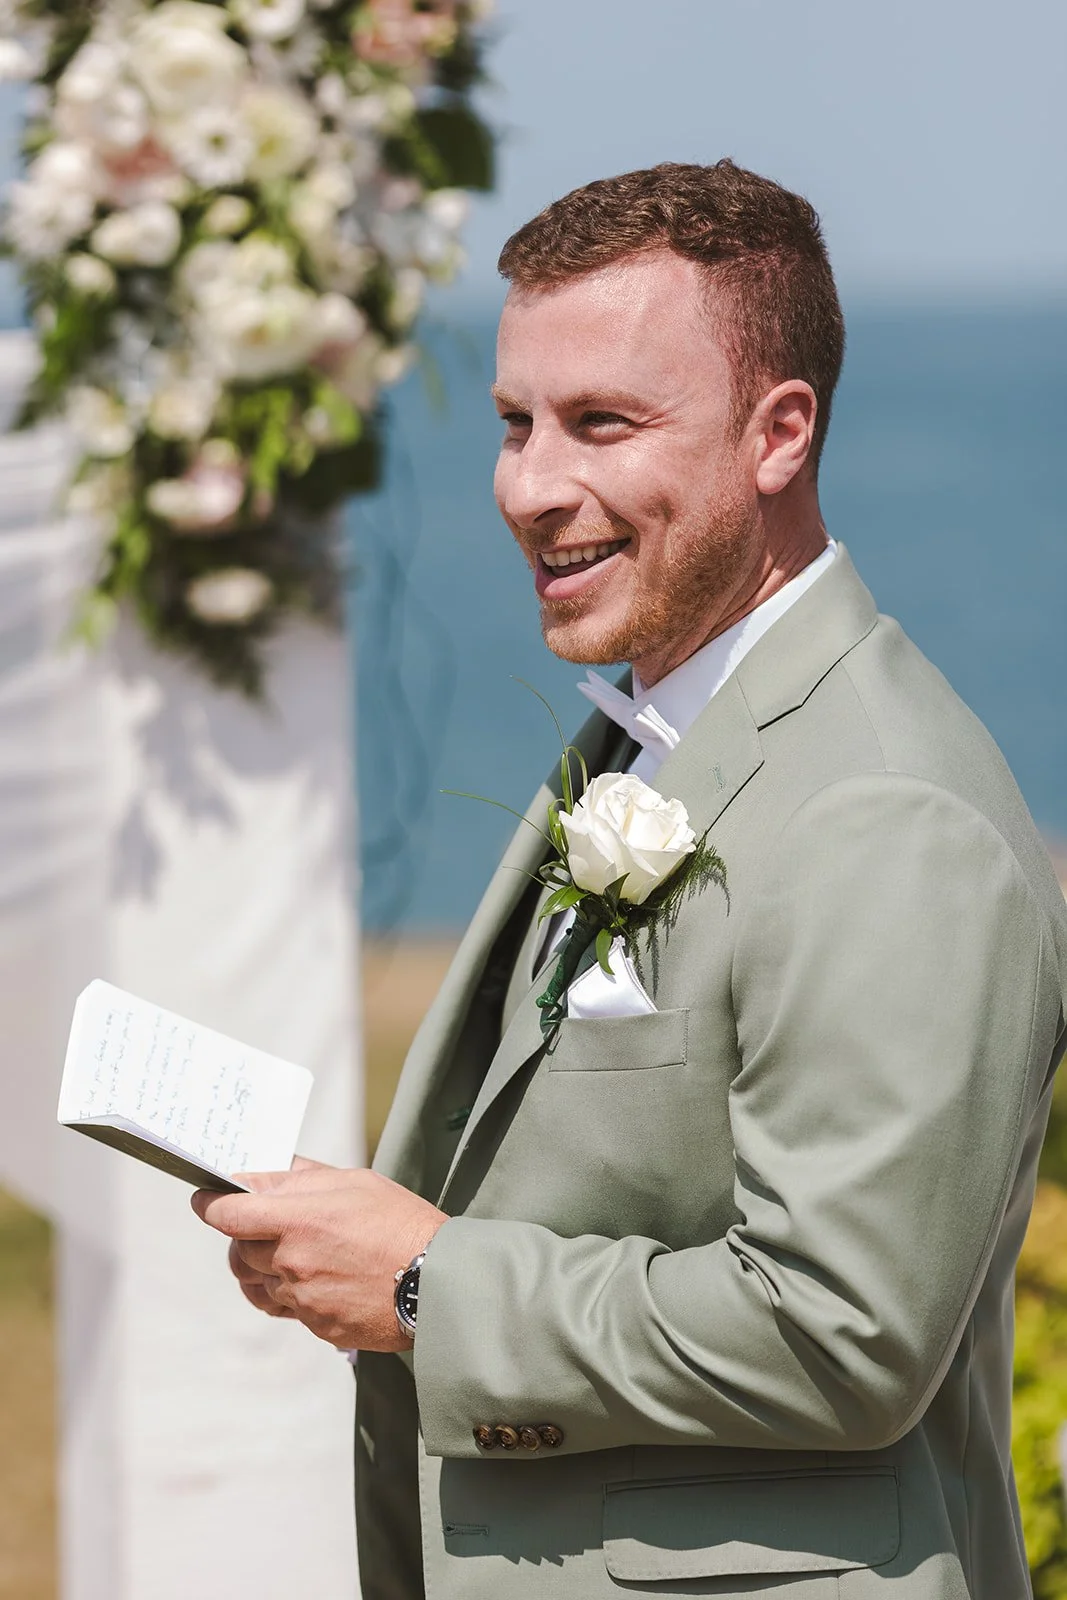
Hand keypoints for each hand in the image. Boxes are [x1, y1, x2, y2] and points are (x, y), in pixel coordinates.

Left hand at [191, 1158, 447, 1352]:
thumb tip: (265, 1174)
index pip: (228, 1214)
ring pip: (257, 1282)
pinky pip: (284, 1307)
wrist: (437, 1282)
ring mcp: (302, 1298)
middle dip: (243, 1235)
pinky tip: (308, 1280)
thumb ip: (303, 1178)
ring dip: (262, 1266)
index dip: (209, 1204)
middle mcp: (292, 1261)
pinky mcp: (315, 1325)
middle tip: (261, 1225)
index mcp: (298, 1219)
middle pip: (238, 1250)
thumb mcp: (355, 1182)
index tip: (203, 1198)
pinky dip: (286, 1292)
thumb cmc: (400, 1223)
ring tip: (290, 1253)